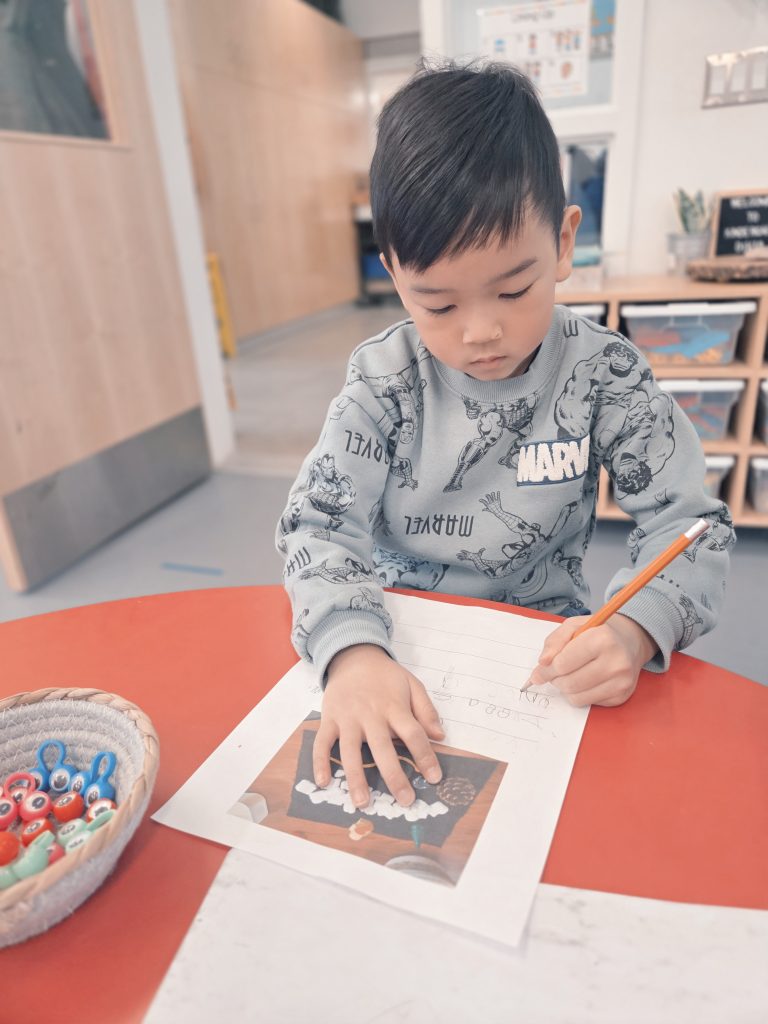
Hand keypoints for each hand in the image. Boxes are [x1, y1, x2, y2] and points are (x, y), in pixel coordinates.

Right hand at [315, 644, 444, 808]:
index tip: (434, 777)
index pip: (413, 734)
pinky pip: (322, 742)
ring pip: (350, 751)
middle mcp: (370, 714)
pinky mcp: (329, 719)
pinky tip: (324, 782)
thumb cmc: (385, 676)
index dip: (425, 756)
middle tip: (405, 801)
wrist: (353, 656)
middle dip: (395, 776)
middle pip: (383, 748)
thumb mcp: (412, 684)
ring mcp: (347, 718)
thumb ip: (426, 710)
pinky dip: (320, 762)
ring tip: (363, 802)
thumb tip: (440, 736)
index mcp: (394, 707)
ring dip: (356, 777)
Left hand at [526, 614, 657, 707]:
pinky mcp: (622, 695)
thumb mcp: (573, 626)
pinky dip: (580, 694)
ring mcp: (621, 681)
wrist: (630, 641)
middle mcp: (616, 661)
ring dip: (566, 689)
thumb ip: (554, 642)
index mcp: (602, 639)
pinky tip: (586, 680)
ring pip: (577, 697)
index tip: (539, 671)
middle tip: (555, 672)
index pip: (563, 664)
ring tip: (571, 674)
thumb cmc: (598, 633)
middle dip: (555, 680)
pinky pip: (588, 703)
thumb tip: (543, 663)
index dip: (546, 670)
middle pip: (569, 683)